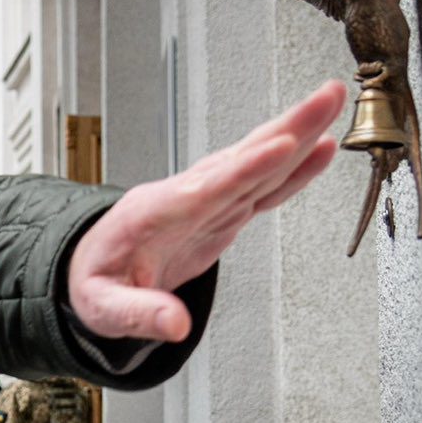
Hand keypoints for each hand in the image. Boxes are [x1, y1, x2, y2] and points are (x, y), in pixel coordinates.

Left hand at [67, 80, 344, 343]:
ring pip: (257, 163)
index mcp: (154, 214)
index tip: (282, 144)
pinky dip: (293, 168)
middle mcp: (184, 197)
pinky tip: (320, 149)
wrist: (90, 265)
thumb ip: (138, 314)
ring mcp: (205, 200)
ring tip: (331, 104)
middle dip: (287, 128)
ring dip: (296, 132)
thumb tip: (175, 325)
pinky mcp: (221, 210)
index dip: (247, 168)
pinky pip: (262, 185)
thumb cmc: (93, 281)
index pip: (208, 188)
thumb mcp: (102, 308)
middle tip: (326, 97)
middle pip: (242, 159)